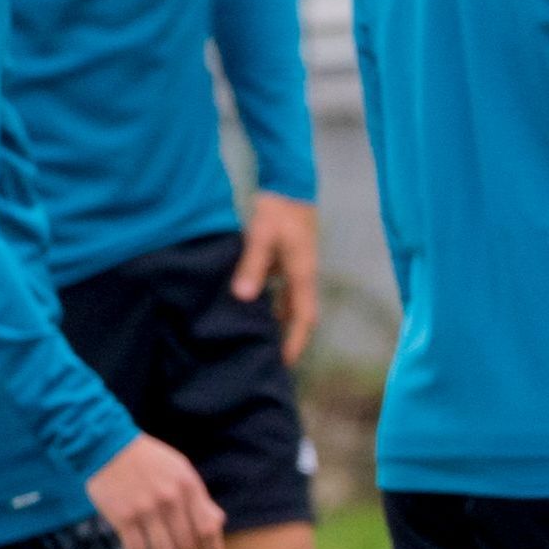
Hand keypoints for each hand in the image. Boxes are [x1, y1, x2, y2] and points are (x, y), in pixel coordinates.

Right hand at [87, 434, 224, 548]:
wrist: (106, 444)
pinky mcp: (123, 517)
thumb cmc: (148, 460)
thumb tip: (217, 524)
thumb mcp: (180, 471)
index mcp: (189, 487)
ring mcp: (147, 509)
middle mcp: (171, 500)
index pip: (208, 530)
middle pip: (187, 548)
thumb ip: (198, 498)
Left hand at [230, 194, 321, 364]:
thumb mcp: (262, 236)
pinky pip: (280, 290)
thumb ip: (253, 265)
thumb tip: (244, 297)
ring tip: (259, 340)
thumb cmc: (277, 210)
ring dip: (279, 323)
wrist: (289, 184)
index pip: (304, 318)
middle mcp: (302, 276)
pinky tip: (251, 308)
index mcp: (302, 274)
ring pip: (289, 304)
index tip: (284, 364)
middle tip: (271, 360)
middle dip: (289, 339)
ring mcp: (295, 269)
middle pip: (300, 316)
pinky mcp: (286, 261)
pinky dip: (270, 303)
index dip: (296, 342)